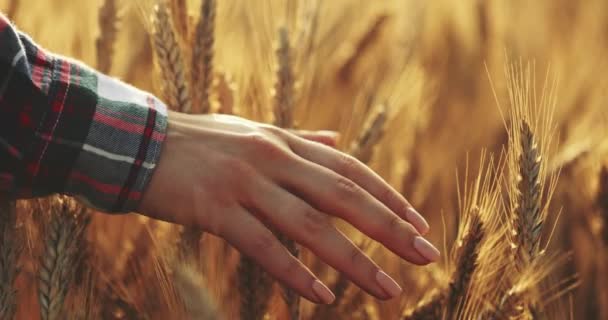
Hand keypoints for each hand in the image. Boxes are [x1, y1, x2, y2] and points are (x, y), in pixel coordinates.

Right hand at [138, 112, 439, 303]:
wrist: (138, 144)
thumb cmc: (201, 142)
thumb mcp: (255, 131)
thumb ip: (299, 139)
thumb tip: (337, 139)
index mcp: (285, 142)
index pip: (351, 169)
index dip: (389, 196)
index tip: (419, 224)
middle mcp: (274, 160)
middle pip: (344, 197)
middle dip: (389, 228)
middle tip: (425, 256)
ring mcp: (246, 185)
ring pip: (312, 227)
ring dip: (355, 261)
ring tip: (389, 289)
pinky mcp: (216, 211)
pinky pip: (264, 248)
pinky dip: (296, 274)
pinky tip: (324, 298)